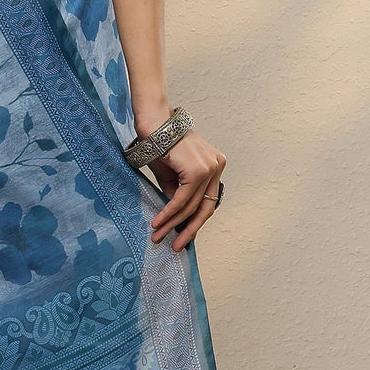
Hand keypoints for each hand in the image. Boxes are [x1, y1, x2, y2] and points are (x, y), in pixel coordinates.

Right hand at [146, 129, 225, 251]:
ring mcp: (210, 168)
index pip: (207, 201)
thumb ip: (177, 195)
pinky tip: (158, 222)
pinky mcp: (197, 171)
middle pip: (204, 207)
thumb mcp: (171, 175)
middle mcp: (217, 166)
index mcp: (215, 166)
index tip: (183, 236)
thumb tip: (177, 220)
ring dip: (172, 223)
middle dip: (189, 229)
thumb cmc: (159, 145)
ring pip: (191, 206)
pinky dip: (169, 213)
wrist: (152, 123)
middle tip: (176, 246)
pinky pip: (182, 199)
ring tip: (158, 236)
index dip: (195, 221)